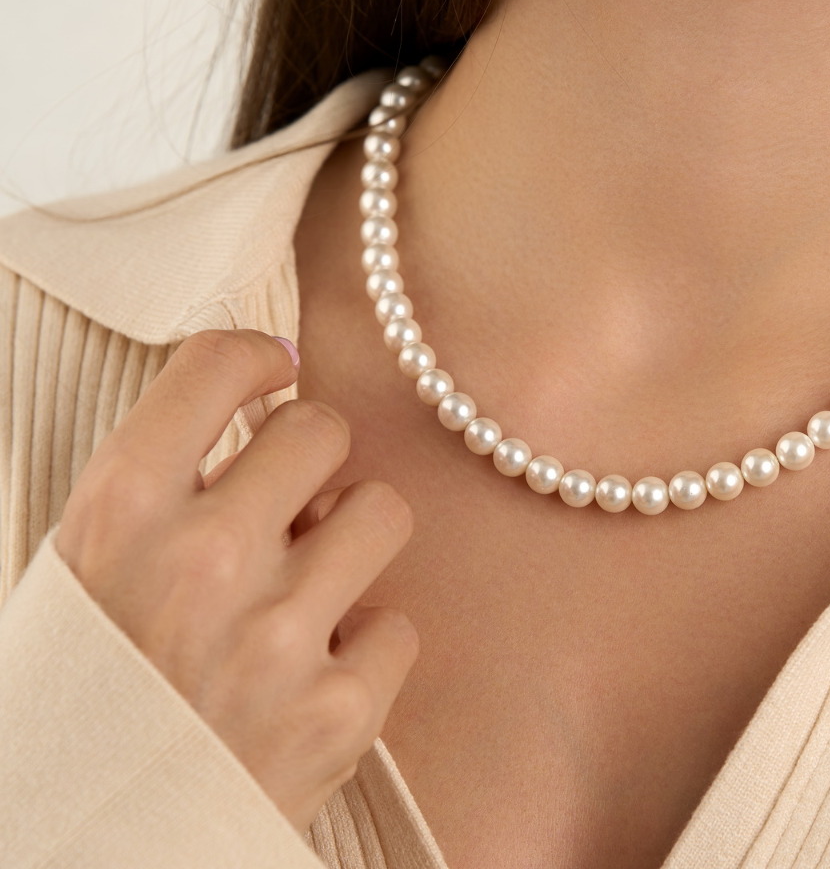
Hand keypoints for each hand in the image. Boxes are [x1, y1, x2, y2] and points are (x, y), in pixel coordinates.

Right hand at [54, 328, 418, 831]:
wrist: (80, 851)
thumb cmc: (81, 701)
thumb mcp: (86, 572)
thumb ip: (168, 491)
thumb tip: (267, 424)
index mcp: (119, 515)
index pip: (215, 368)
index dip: (255, 359)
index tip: (271, 372)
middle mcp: (202, 562)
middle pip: (321, 429)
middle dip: (307, 461)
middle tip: (283, 505)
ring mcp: (277, 638)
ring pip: (381, 510)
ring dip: (348, 542)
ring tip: (302, 589)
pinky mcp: (337, 714)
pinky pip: (399, 624)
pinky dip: (364, 647)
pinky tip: (312, 677)